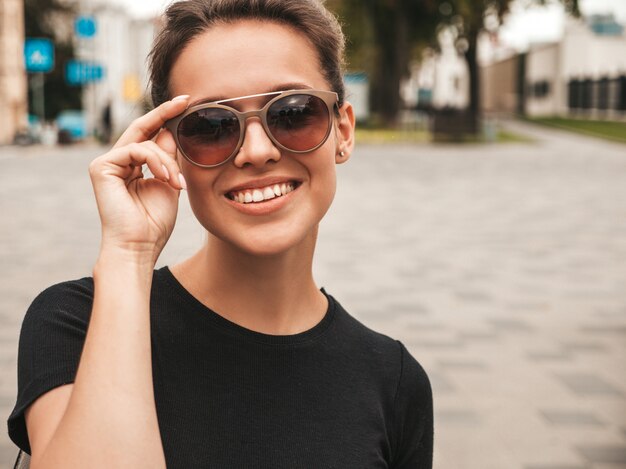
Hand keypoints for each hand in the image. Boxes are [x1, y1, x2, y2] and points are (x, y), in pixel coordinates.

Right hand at [88, 96, 189, 262]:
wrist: (140, 245)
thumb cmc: (154, 222)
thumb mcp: (169, 183)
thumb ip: (169, 158)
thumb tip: (172, 131)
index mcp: (133, 166)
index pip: (149, 135)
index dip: (165, 118)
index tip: (185, 103)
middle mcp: (118, 161)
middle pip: (143, 128)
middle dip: (165, 113)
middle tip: (185, 101)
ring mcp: (107, 163)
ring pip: (145, 142)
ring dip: (168, 160)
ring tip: (176, 182)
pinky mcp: (101, 167)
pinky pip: (137, 150)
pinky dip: (157, 162)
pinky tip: (166, 179)